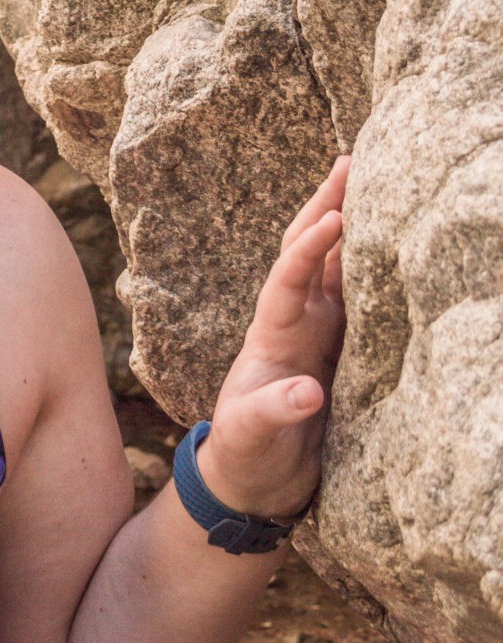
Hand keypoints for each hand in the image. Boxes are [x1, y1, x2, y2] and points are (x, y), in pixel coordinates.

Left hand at [199, 156, 347, 521]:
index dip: (308, 249)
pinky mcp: (342, 350)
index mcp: (271, 335)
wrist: (252, 482)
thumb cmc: (246, 454)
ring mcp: (319, 333)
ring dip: (351, 225)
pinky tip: (397, 242)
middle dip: (326, 206)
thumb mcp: (251, 436)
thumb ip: (274, 412)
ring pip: (337, 267)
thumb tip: (308, 392)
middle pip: (309, 253)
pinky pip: (361, 298)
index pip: (287, 280)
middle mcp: (295, 323)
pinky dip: (375, 267)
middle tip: (350, 160)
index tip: (333, 216)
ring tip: (373, 180)